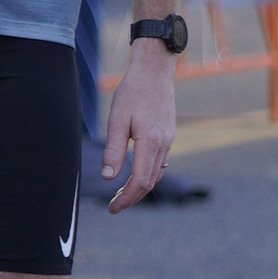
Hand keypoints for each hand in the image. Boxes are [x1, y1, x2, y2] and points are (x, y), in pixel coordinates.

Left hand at [104, 35, 177, 207]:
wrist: (155, 70)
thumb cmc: (133, 91)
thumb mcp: (117, 119)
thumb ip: (114, 150)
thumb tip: (108, 177)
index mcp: (151, 142)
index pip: (141, 182)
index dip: (126, 199)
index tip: (113, 208)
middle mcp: (164, 144)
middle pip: (150, 182)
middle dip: (132, 197)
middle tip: (114, 206)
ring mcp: (169, 140)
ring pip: (157, 173)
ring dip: (141, 187)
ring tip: (122, 193)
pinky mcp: (168, 134)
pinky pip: (161, 162)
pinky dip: (148, 174)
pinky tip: (136, 173)